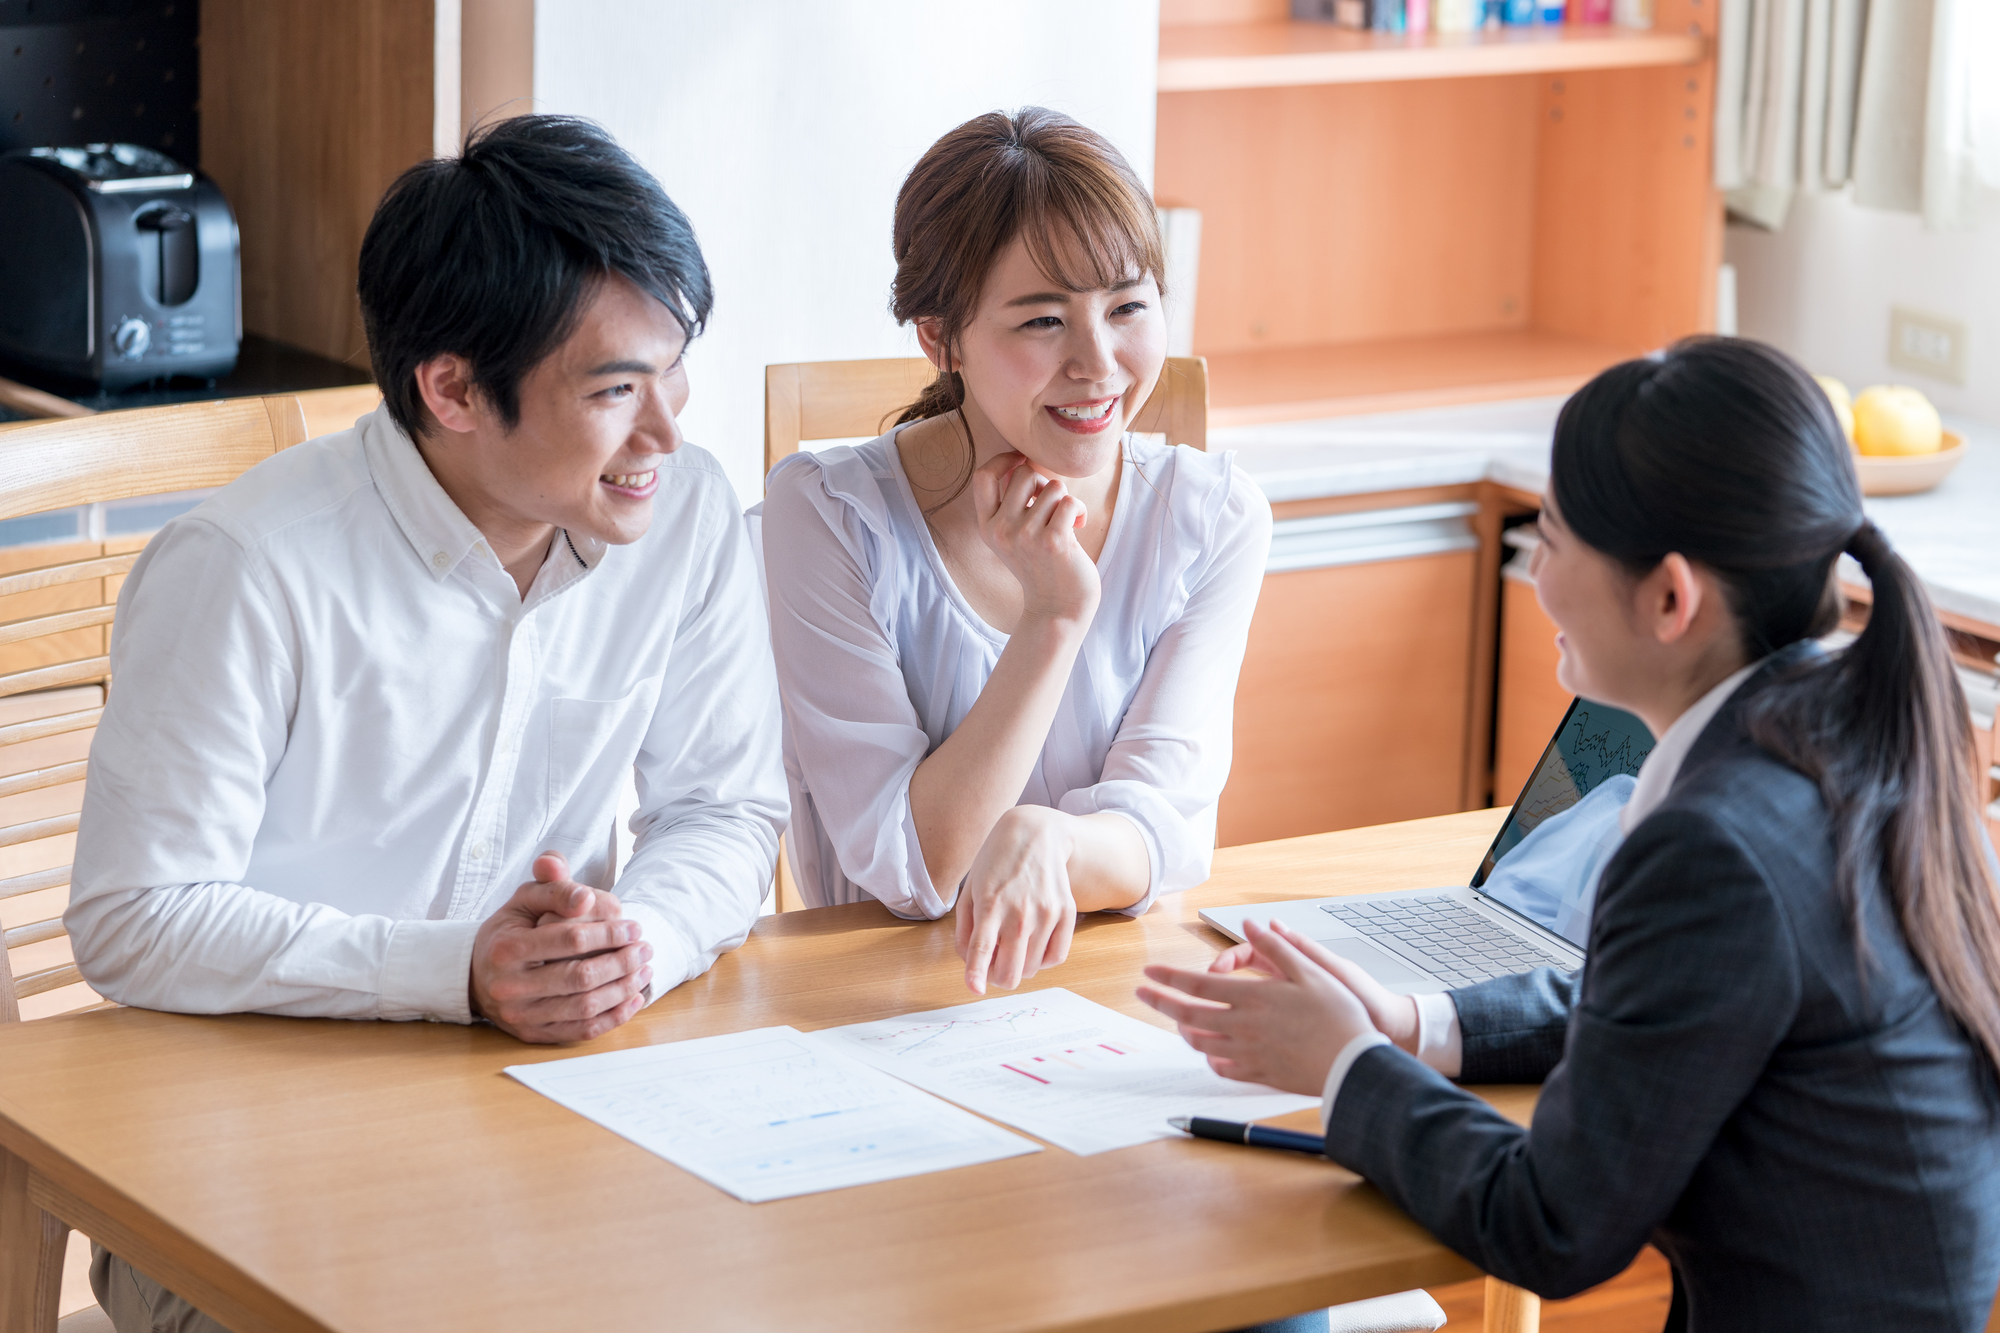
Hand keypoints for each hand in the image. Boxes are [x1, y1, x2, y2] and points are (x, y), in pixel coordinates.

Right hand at [469, 852, 653, 1043]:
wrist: (477, 974)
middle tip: (646, 949)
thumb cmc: (510, 930)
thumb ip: (555, 888)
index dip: (609, 933)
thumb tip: (586, 897)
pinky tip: (633, 999)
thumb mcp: (525, 899)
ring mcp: (521, 1015)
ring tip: (644, 971)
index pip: (570, 939)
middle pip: (580, 977)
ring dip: (623, 989)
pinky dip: (613, 1017)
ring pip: (585, 1007)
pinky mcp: (533, 1034)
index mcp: (507, 948)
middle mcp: (510, 987)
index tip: (635, 927)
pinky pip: (581, 1030)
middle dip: (621, 962)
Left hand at [953, 806, 1078, 993]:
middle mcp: (1020, 912)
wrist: (1035, 833)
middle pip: (1010, 972)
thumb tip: (971, 965)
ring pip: (1032, 970)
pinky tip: (1032, 946)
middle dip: (997, 977)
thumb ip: (965, 931)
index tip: (975, 990)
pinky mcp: (1066, 913)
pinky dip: (1042, 961)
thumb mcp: (970, 890)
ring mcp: (1046, 913)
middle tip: (992, 964)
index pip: (981, 948)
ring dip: (1018, 967)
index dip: (976, 974)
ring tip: (1011, 948)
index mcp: (990, 904)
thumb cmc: (996, 862)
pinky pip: (1056, 958)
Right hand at [970, 451, 1100, 626]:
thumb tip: (1024, 463)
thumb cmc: (1042, 567)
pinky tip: (1078, 528)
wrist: (1057, 609)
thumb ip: (1011, 505)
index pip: (983, 477)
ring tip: (1067, 523)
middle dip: (1045, 483)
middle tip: (1053, 506)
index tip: (1021, 460)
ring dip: (1065, 501)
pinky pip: (1069, 502)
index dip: (1003, 460)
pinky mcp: (1053, 541)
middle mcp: (1001, 530)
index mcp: (987, 527)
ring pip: (1053, 487)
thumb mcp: (1013, 537)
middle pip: (1025, 473)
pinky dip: (1079, 511)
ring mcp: (1026, 536)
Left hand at [1135, 920, 1379, 1094]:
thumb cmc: (1340, 1015)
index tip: (1148, 973)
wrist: (1355, 1064)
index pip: (1197, 986)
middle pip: (1189, 1015)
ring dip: (1183, 1029)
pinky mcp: (1260, 1074)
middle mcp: (1244, 1028)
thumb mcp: (1312, 971)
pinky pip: (1223, 1068)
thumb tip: (1251, 925)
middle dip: (1160, 1002)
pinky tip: (1209, 1051)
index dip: (1168, 978)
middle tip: (1142, 994)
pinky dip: (1209, 1057)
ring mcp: (1249, 1054)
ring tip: (1175, 1019)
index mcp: (1253, 999)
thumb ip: (1277, 947)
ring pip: (1201, 1043)